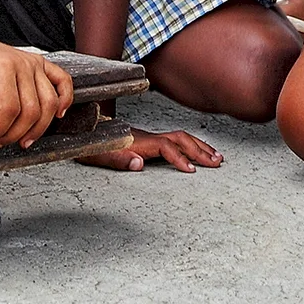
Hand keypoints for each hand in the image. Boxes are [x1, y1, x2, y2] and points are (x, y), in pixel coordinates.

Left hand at [0, 31, 73, 147]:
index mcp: (2, 66)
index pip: (10, 106)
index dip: (0, 128)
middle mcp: (23, 63)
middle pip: (31, 110)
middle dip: (16, 133)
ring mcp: (35, 64)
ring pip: (49, 103)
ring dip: (39, 128)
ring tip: (23, 141)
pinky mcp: (42, 64)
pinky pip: (63, 81)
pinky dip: (65, 99)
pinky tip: (58, 115)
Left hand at [78, 126, 221, 173]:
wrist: (86, 132)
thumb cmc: (93, 146)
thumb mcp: (99, 155)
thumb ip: (118, 160)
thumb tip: (139, 164)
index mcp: (139, 143)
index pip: (166, 148)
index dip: (180, 159)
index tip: (192, 171)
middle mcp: (148, 138)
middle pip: (180, 139)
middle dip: (200, 151)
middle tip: (217, 163)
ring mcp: (150, 138)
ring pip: (181, 138)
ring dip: (200, 146)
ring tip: (217, 157)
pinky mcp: (150, 141)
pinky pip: (176, 140)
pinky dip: (191, 145)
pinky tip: (199, 151)